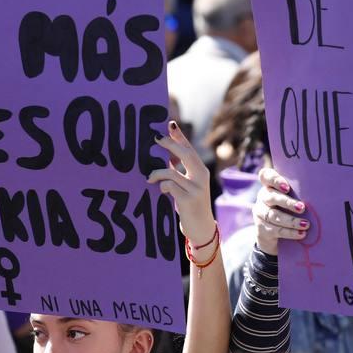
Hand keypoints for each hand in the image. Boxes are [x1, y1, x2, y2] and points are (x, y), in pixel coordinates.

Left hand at [148, 121, 215, 249]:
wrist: (202, 228)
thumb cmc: (190, 204)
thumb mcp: (187, 185)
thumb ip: (178, 171)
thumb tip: (163, 155)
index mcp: (201, 170)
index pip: (189, 149)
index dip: (180, 136)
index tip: (170, 124)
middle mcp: (201, 176)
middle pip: (185, 154)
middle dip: (169, 144)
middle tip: (155, 139)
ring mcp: (196, 188)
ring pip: (171, 172)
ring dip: (157, 174)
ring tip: (150, 179)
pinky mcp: (189, 199)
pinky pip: (169, 186)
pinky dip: (161, 187)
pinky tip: (161, 192)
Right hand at [253, 167, 307, 255]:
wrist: (272, 234)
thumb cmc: (287, 210)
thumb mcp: (291, 198)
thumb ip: (298, 193)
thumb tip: (321, 194)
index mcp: (269, 186)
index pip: (266, 176)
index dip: (275, 180)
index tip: (287, 187)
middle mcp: (263, 197)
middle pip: (272, 197)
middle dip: (287, 203)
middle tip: (302, 208)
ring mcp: (260, 213)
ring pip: (274, 216)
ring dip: (291, 221)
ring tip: (306, 224)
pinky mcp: (261, 229)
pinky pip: (276, 230)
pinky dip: (290, 233)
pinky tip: (301, 234)